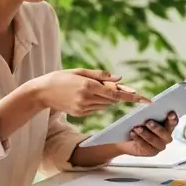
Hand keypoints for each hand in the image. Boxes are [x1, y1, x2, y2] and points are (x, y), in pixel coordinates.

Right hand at [25, 69, 148, 117]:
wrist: (42, 92)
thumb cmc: (61, 77)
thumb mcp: (80, 71)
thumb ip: (101, 75)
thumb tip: (120, 79)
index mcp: (88, 86)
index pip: (115, 94)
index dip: (131, 96)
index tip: (144, 99)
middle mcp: (87, 99)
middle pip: (112, 100)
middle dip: (120, 95)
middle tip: (126, 90)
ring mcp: (83, 108)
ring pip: (105, 105)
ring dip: (108, 98)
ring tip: (96, 88)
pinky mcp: (80, 114)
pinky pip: (96, 108)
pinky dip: (98, 102)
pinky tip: (88, 95)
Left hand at [113, 113, 177, 157]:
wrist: (127, 139)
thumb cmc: (137, 124)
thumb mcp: (142, 115)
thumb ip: (147, 110)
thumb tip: (148, 105)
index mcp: (167, 125)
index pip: (173, 122)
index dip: (173, 118)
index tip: (170, 113)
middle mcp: (166, 137)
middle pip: (165, 133)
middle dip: (157, 128)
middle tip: (148, 122)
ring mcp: (159, 146)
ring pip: (155, 140)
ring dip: (145, 134)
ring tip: (137, 128)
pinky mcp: (151, 152)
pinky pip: (145, 147)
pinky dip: (139, 139)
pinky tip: (132, 133)